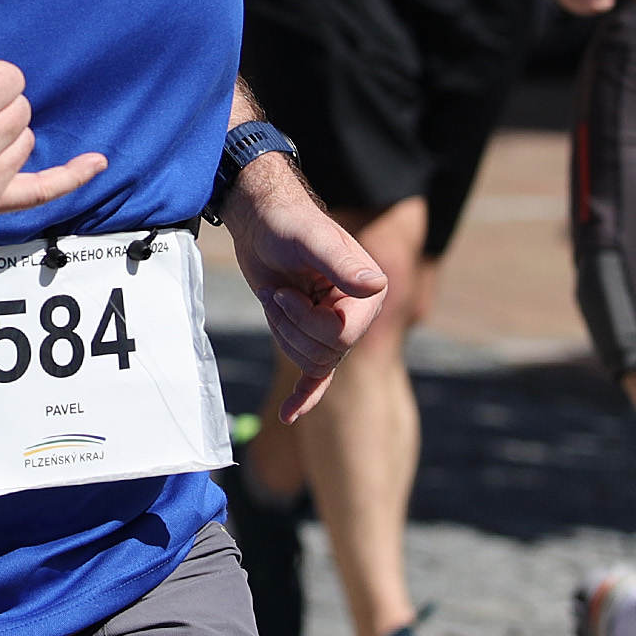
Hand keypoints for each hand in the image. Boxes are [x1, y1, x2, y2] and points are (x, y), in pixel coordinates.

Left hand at [222, 158, 389, 419]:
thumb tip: (374, 284)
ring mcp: (335, 326)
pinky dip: (304, 396)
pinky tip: (288, 414)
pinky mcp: (311, 334)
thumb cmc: (286, 223)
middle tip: (277, 294)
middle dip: (290, 328)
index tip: (283, 293)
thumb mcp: (311, 240)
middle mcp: (357, 314)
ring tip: (276, 297)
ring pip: (310, 362)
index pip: (341, 337)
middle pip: (324, 353)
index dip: (306, 321)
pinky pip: (316, 376)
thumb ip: (341, 263)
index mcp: (367, 293)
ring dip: (282, 334)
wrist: (261, 221)